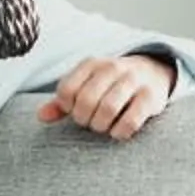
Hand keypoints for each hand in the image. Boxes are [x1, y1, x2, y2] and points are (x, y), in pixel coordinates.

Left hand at [39, 55, 172, 140]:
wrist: (153, 72)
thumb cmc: (110, 86)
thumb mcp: (86, 86)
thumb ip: (62, 102)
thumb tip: (41, 116)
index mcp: (91, 63)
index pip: (66, 90)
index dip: (67, 108)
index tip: (75, 111)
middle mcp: (112, 67)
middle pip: (86, 101)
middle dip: (84, 119)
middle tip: (89, 122)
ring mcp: (133, 80)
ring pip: (108, 109)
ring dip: (101, 126)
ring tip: (103, 126)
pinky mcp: (150, 96)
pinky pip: (130, 120)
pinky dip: (119, 132)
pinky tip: (118, 131)